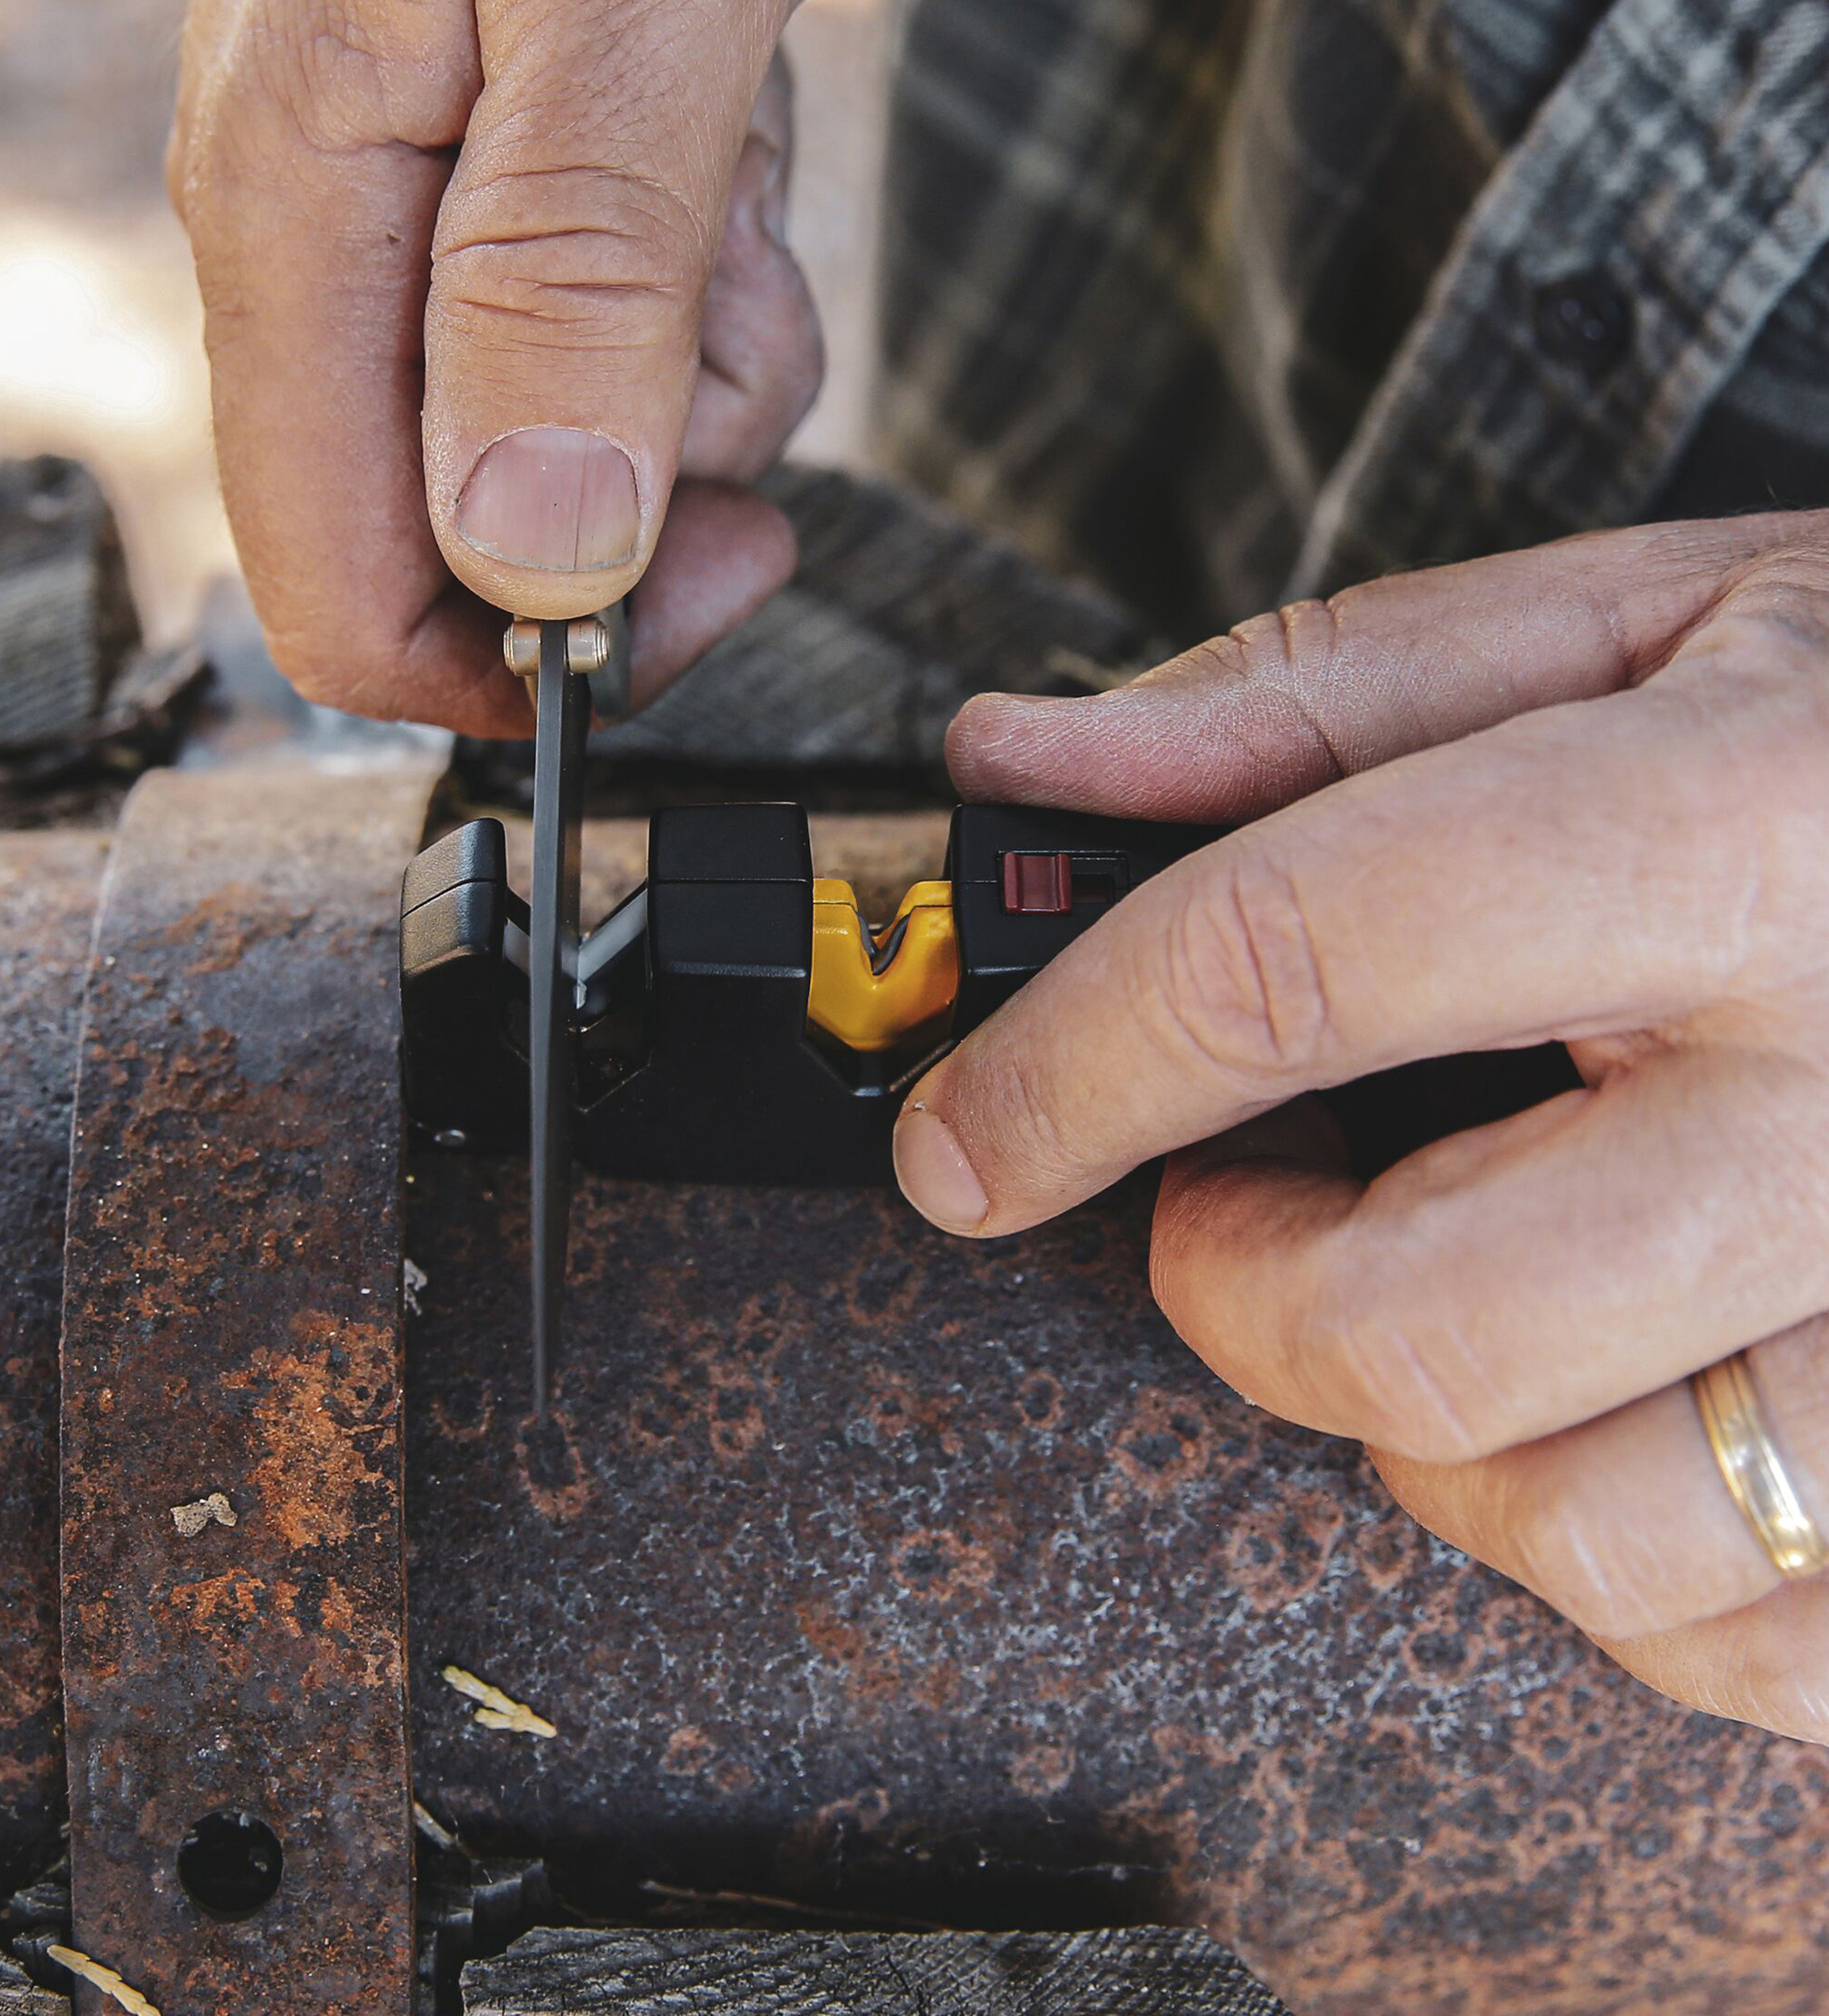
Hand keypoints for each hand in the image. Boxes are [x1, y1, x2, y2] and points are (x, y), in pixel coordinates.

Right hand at [170, 0, 820, 730]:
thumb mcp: (613, 23)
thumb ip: (567, 295)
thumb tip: (534, 560)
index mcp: (295, 222)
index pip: (346, 604)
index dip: (529, 664)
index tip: (706, 584)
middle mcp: (320, 241)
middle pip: (486, 537)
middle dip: (665, 471)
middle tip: (736, 286)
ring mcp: (398, 209)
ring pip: (579, 437)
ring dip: (705, 345)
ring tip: (726, 156)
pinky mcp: (490, 175)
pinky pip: (614, 325)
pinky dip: (707, 257)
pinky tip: (717, 124)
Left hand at [896, 513, 1828, 1741]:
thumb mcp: (1638, 617)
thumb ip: (1311, 696)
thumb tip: (1025, 765)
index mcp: (1758, 828)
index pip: (1305, 958)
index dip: (1068, 1063)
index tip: (958, 1133)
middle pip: (1418, 1326)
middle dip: (1236, 1287)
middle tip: (1240, 1200)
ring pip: (1580, 1526)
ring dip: (1426, 1432)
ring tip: (1454, 1283)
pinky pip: (1744, 1647)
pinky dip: (1617, 1558)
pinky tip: (1626, 1396)